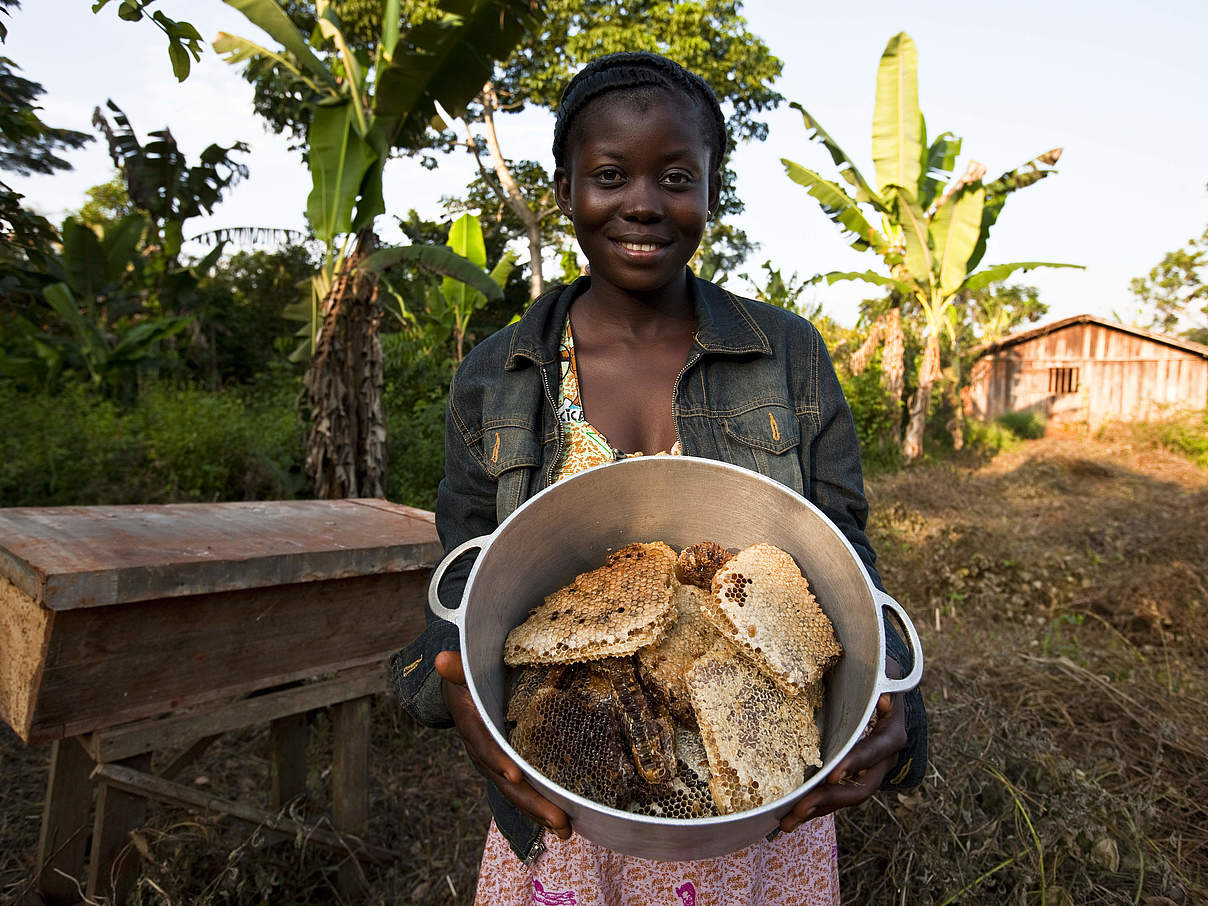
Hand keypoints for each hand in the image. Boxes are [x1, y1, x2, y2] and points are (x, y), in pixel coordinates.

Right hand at [434, 651, 571, 839]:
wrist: (465, 690)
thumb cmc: (471, 676)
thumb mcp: (465, 669)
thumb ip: (458, 667)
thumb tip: (441, 658)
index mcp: (471, 724)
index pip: (483, 743)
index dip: (496, 759)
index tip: (515, 774)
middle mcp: (481, 749)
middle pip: (503, 779)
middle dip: (529, 801)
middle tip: (558, 819)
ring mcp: (495, 762)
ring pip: (515, 791)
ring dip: (539, 811)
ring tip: (566, 829)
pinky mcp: (508, 766)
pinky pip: (523, 788)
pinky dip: (541, 804)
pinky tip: (565, 819)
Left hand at [780, 675, 907, 832]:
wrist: (890, 685)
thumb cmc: (879, 671)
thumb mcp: (880, 667)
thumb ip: (878, 672)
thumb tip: (879, 688)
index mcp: (891, 728)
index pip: (875, 750)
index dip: (855, 762)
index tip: (832, 773)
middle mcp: (885, 755)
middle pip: (861, 786)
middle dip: (828, 799)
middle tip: (799, 807)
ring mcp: (873, 769)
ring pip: (848, 796)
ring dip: (817, 810)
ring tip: (785, 823)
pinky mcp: (857, 774)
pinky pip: (839, 794)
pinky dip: (816, 804)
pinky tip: (790, 814)